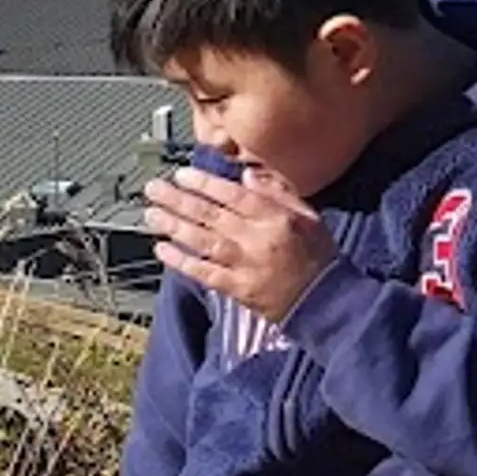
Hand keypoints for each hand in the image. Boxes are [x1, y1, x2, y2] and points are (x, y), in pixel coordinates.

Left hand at [145, 162, 337, 320]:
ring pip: (203, 241)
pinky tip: (162, 250)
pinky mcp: (238, 289)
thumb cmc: (317, 256)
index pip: (233, 195)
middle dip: (179, 200)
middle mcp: (257, 240)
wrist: (325, 301)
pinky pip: (204, 273)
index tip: (181, 174)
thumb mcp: (308, 216)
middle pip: (211, 216)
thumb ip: (279, 192)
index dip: (205, 183)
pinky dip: (181, 262)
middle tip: (154, 189)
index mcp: (275, 219)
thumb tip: (248, 176)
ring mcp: (245, 266)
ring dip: (174, 226)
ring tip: (151, 214)